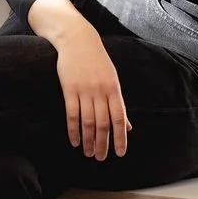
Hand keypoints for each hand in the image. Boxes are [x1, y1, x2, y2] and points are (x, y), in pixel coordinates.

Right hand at [54, 23, 130, 159]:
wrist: (78, 40)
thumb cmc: (98, 62)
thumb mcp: (112, 80)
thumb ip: (119, 105)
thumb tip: (128, 127)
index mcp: (114, 89)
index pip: (119, 118)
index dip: (120, 137)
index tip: (120, 153)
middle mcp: (101, 91)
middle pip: (103, 123)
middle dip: (103, 143)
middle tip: (101, 158)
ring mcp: (84, 90)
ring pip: (88, 122)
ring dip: (89, 140)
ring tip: (89, 153)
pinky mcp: (69, 89)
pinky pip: (72, 114)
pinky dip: (73, 130)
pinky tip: (75, 141)